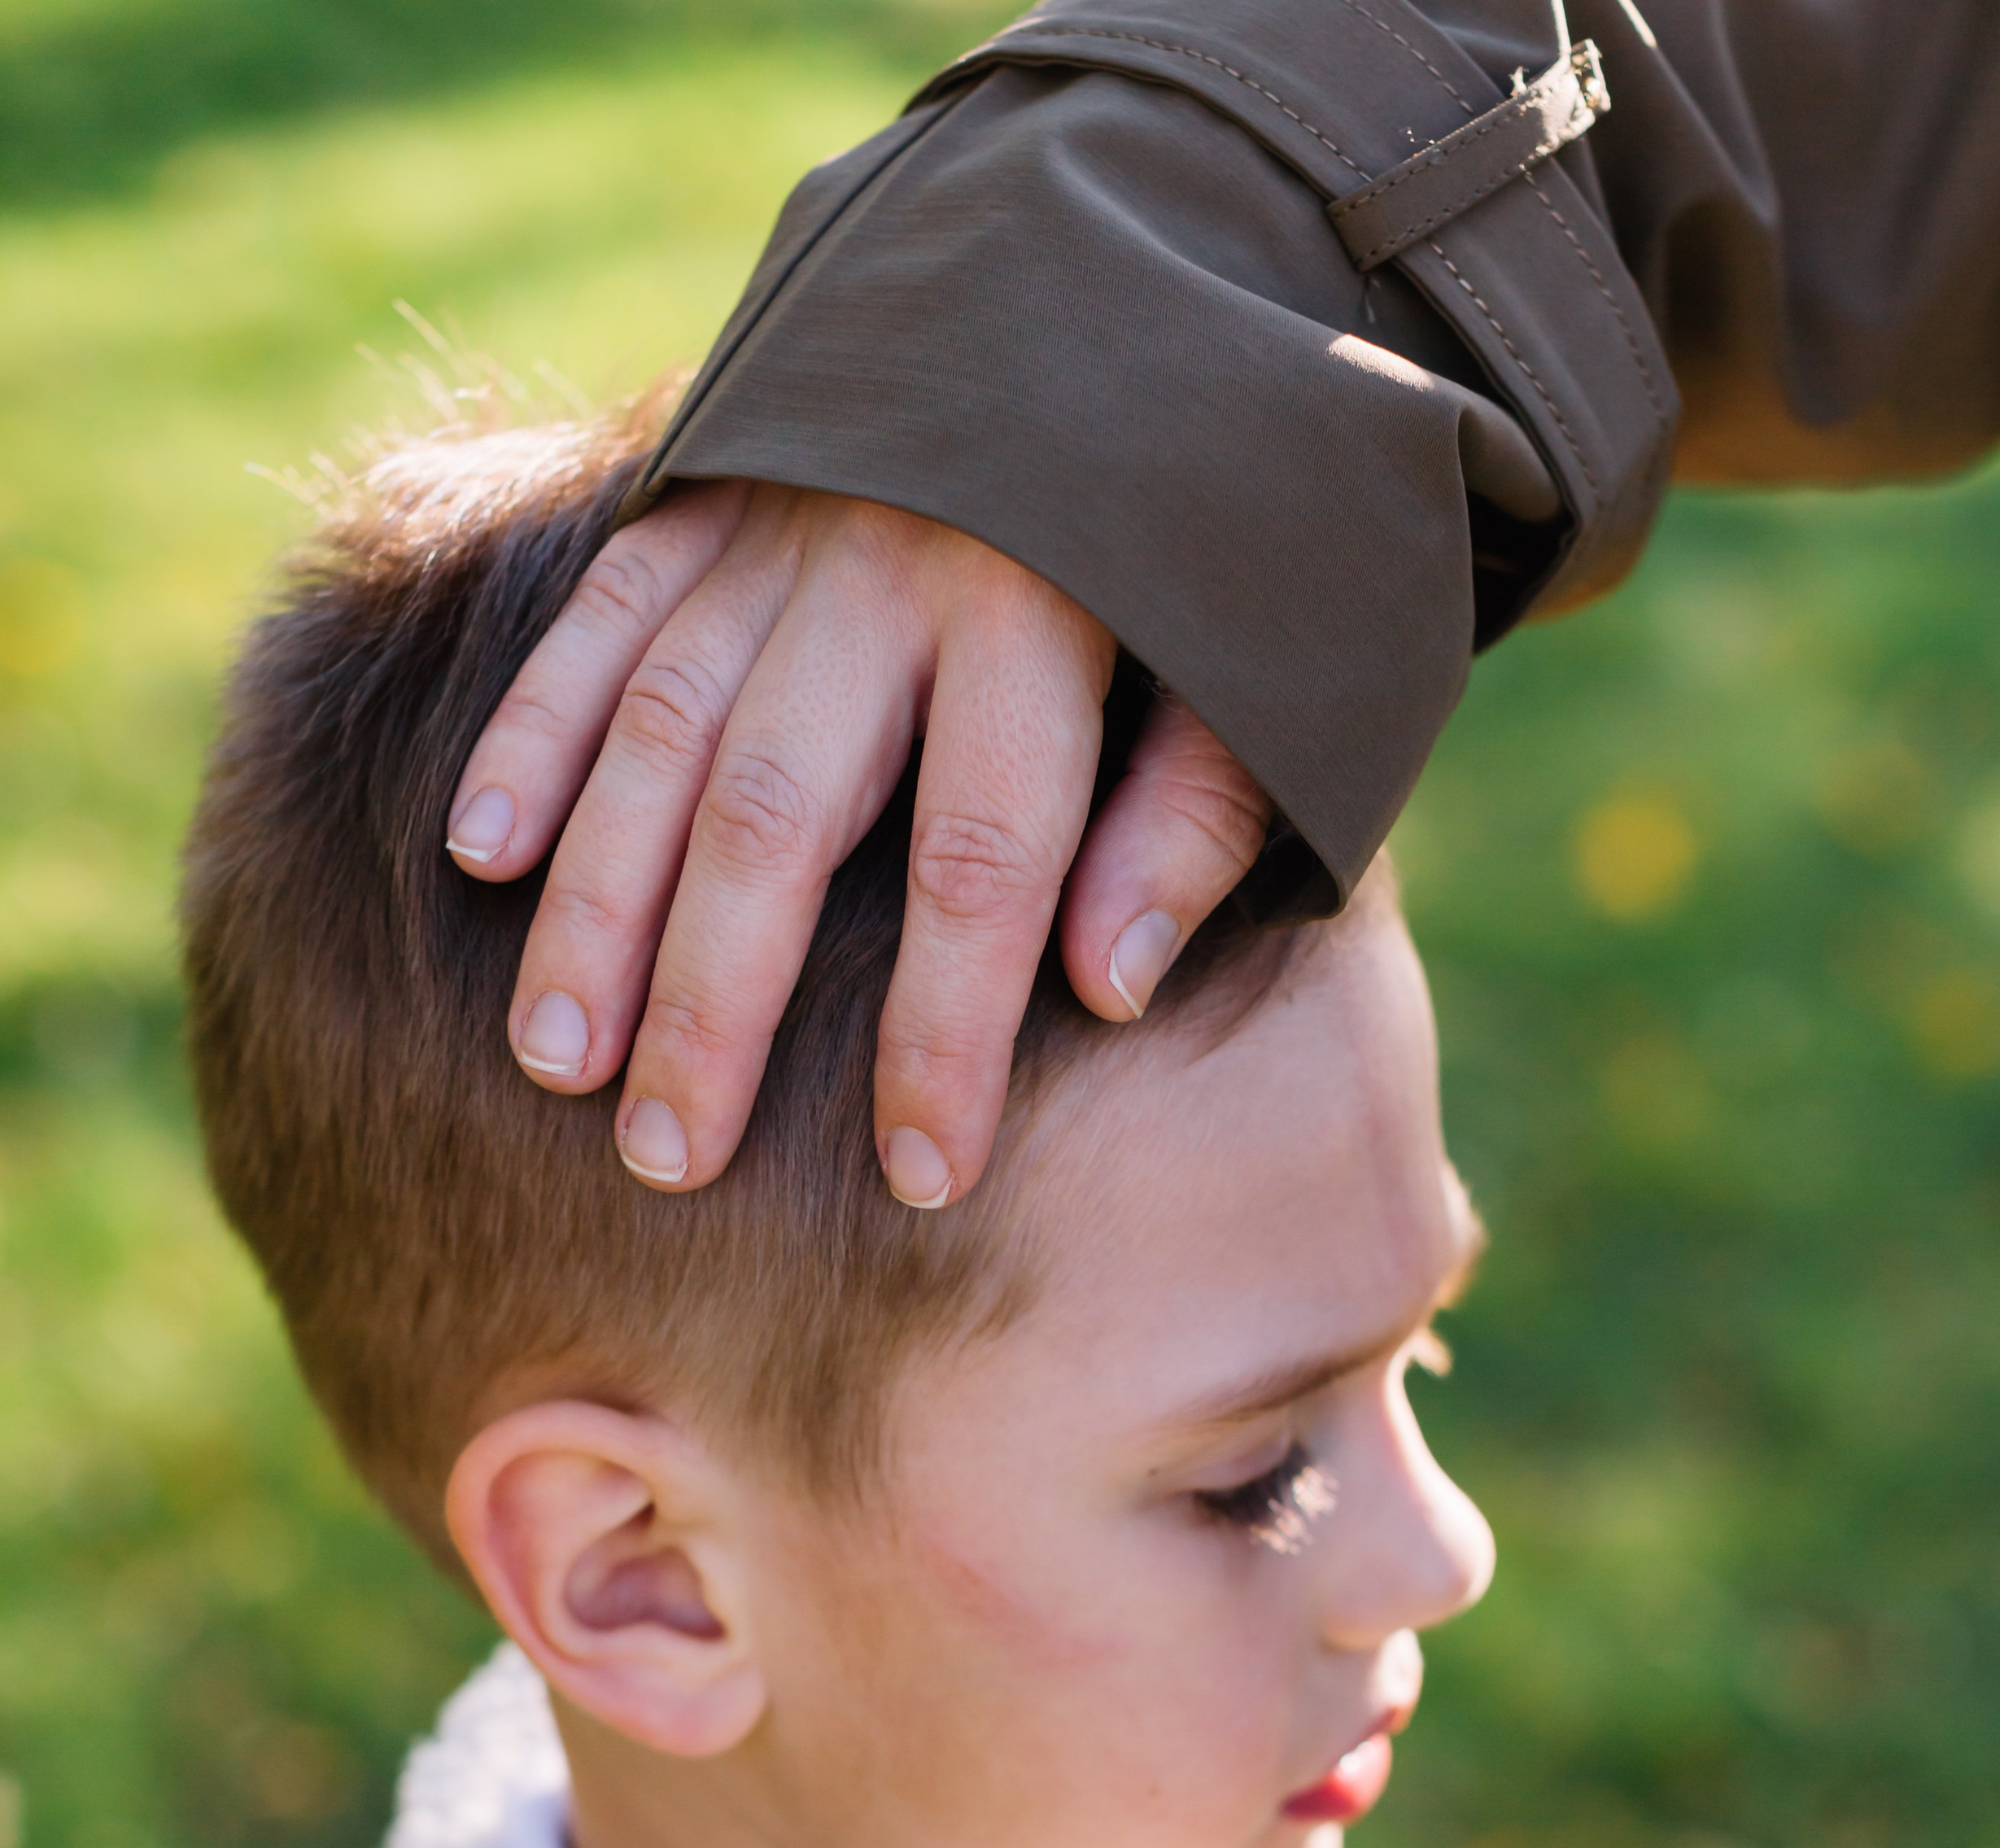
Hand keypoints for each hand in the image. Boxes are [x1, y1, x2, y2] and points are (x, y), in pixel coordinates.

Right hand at [444, 484, 1271, 1204]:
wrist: (1131, 256)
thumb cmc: (1202, 525)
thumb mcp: (1260, 661)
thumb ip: (1193, 818)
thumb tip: (1104, 987)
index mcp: (1042, 618)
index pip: (981, 866)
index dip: (946, 1036)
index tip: (918, 1177)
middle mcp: (891, 570)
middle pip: (780, 815)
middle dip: (716, 1005)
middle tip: (669, 1163)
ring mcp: (784, 521)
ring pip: (660, 730)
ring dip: (596, 903)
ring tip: (552, 1064)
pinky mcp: (709, 488)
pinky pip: (600, 613)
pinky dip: (531, 731)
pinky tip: (478, 856)